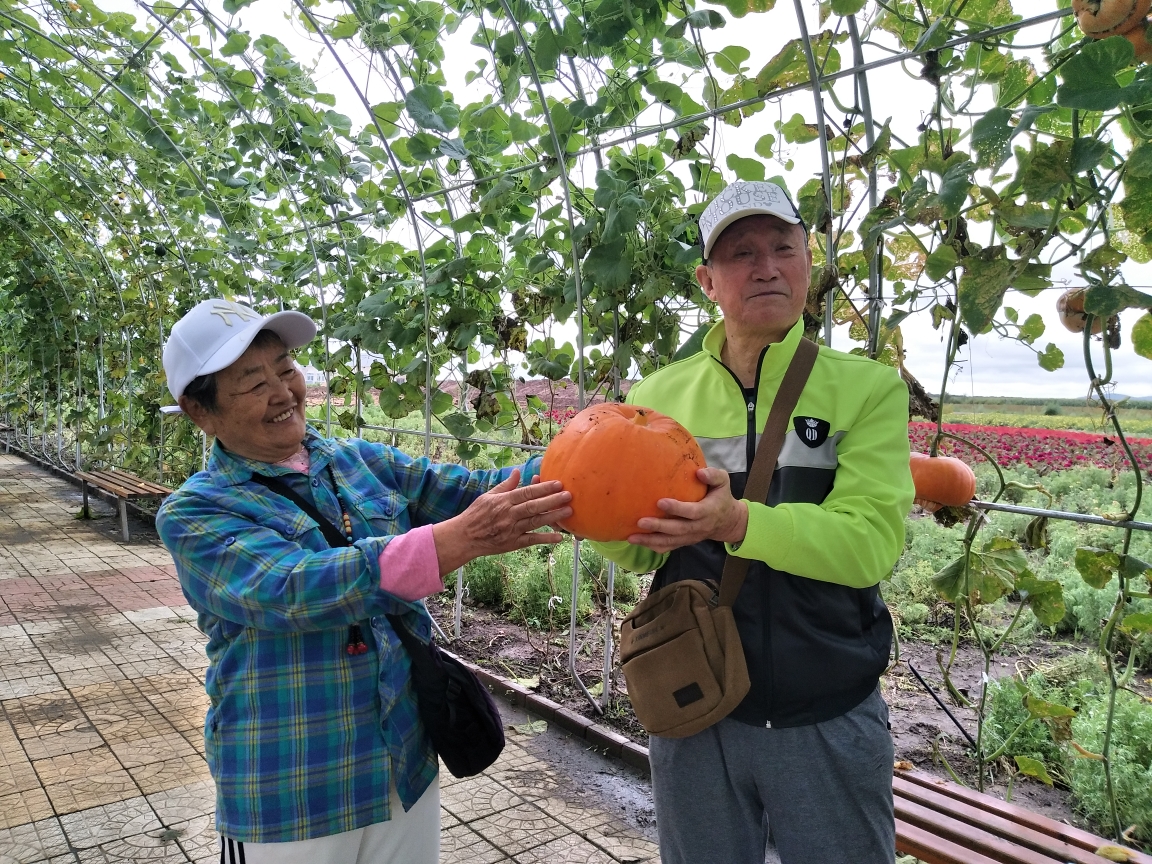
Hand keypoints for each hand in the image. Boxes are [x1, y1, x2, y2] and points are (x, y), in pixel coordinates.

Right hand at [432, 471, 572, 573]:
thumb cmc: (476, 514)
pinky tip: (559, 538)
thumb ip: (505, 485)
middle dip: (552, 500)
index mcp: (503, 501)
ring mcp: (511, 530)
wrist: (464, 537)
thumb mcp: (488, 496)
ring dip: (553, 517)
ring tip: (568, 511)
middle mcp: (508, 515)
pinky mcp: (513, 543)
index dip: (543, 488)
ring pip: (535, 522)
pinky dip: (545, 539)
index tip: (558, 483)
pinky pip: (531, 540)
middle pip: (533, 506)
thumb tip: (517, 471)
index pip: (526, 493)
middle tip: (569, 495)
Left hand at [627, 467, 747, 553]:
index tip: (660, 502)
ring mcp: (691, 537)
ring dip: (650, 541)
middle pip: (678, 530)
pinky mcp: (684, 542)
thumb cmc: (721, 497)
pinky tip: (637, 541)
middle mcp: (699, 527)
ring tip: (632, 537)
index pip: (692, 512)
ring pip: (670, 542)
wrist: (727, 521)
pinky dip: (653, 546)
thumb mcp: (724, 482)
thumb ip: (713, 475)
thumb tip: (699, 472)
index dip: (677, 509)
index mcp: (708, 511)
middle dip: (659, 527)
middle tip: (640, 522)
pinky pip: (668, 547)